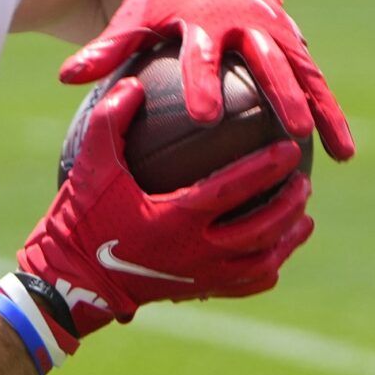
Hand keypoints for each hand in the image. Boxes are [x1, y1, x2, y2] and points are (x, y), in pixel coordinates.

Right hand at [18, 78, 313, 336]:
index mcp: (176, 217)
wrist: (71, 279)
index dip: (266, 169)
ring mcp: (199, 277)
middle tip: (303, 179)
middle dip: (289, 203)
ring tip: (303, 215)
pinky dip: (267, 269)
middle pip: (261, 229)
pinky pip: (245, 285)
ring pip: (261, 261)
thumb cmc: (81, 217)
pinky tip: (277, 253)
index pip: (234, 190)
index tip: (290, 149)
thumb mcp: (91, 164)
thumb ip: (112, 118)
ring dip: (287, 238)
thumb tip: (134, 83)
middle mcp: (196, 252)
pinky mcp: (197, 292)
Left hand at [60, 0, 354, 160]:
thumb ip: (104, 48)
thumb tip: (66, 77)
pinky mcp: (291, 42)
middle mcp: (245, 22)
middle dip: (278, 94)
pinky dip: (329, 111)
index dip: (202, 82)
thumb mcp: (132, 18)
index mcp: (202, 17)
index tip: (204, 116)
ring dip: (321, 110)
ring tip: (337, 153)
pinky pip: (315, 80)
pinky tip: (341, 152)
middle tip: (287, 132)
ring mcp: (274, 31)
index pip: (201, 54)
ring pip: (303, 74)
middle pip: (266, 62)